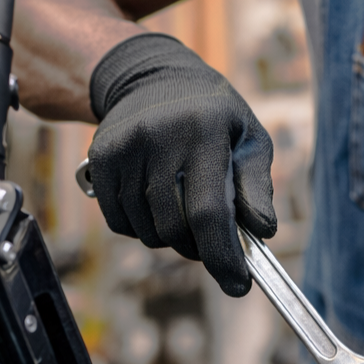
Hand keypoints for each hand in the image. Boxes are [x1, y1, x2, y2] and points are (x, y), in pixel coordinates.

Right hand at [87, 33, 275, 295]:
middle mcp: (158, 137)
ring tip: (185, 212)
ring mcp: (124, 149)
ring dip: (171, 239)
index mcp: (203, 131)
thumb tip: (263, 231)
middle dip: (200, 249)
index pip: (209, 211)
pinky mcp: (100, 160)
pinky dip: (143, 228)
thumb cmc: (213, 115)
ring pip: (148, 232)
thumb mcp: (249, 138)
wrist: (152, 77)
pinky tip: (157, 204)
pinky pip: (121, 223)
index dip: (223, 256)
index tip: (238, 286)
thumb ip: (257, 186)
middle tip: (214, 241)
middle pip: (176, 229)